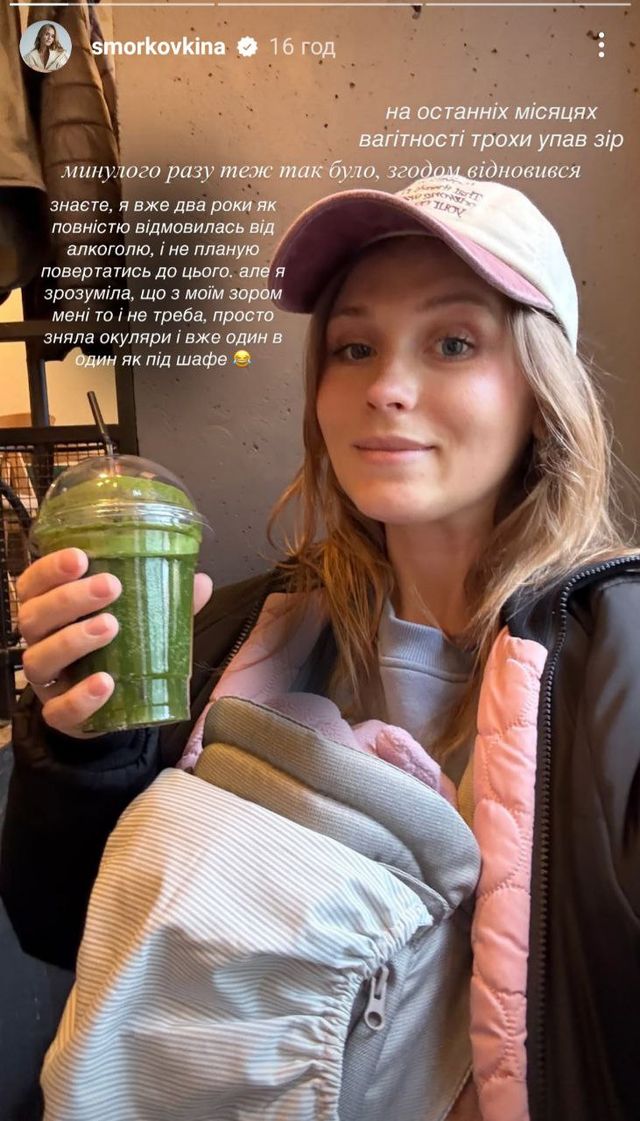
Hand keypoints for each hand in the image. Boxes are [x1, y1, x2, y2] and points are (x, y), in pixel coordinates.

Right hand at [16, 548, 212, 739]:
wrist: (112, 706)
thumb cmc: (118, 648)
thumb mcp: (139, 620)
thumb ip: (164, 601)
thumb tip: (200, 582)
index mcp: (51, 609)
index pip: (34, 584)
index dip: (50, 569)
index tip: (80, 557)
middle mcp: (40, 641)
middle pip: (34, 617)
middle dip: (69, 599)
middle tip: (110, 587)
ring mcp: (47, 681)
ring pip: (39, 659)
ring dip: (73, 640)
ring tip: (111, 627)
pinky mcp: (58, 714)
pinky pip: (58, 709)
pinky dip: (80, 697)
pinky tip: (106, 683)